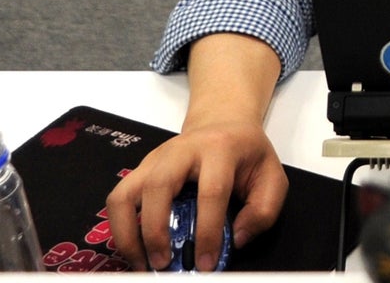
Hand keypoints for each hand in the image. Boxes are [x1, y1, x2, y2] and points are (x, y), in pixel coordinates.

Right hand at [105, 121, 287, 271]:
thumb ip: (263, 211)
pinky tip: (135, 249)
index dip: (208, 232)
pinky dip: (120, 228)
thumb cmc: (246, 154)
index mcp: (220, 149)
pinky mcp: (140, 170)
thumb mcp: (271, 177)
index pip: (212, 192)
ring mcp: (155, 159)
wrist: (223, 124)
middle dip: (157, 231)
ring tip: (142, 263)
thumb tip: (236, 240)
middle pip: (159, 186)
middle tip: (165, 265)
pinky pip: (118, 200)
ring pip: (126, 193)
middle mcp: (181, 150)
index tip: (206, 264)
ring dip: (128, 233)